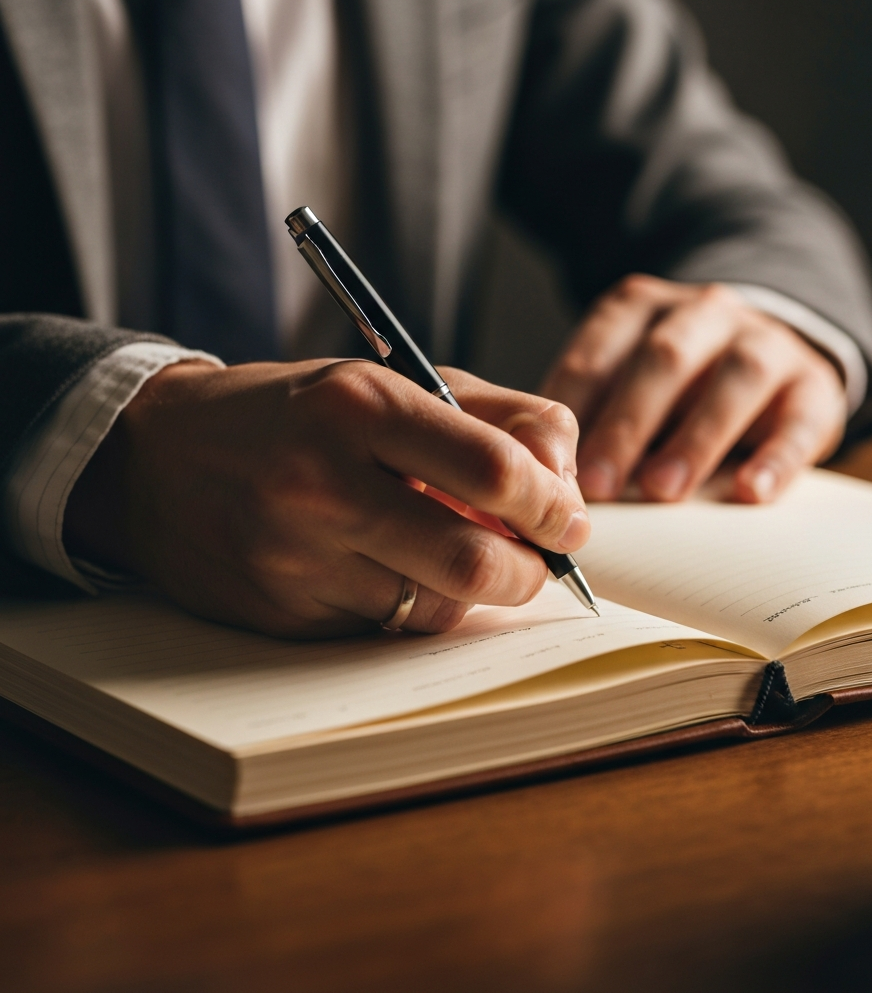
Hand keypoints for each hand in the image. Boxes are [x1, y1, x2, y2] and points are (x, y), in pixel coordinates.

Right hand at [64, 360, 587, 637]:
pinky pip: (385, 630)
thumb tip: (567, 485)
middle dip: (528, 572)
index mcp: (360, 406)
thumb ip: (499, 418)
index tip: (568, 518)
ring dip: (467, 591)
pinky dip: (410, 607)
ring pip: (434, 608)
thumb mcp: (397, 382)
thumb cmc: (298, 415)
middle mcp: (322, 483)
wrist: (160, 457)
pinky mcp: (280, 614)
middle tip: (536, 560)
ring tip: (448, 552)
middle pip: (473, 561)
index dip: (551, 505)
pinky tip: (388, 571)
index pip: (491, 468)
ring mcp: (295, 557)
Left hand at [542, 276, 846, 502]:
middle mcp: (705, 314)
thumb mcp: (628, 384)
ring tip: (663, 489)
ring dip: (696, 436)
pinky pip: (800, 419)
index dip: (574, 407)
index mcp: (644, 310)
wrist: (771, 359)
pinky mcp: (814, 386)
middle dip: (626, 423)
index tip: (552, 463)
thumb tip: (546, 481)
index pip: (600, 350)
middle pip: (664, 359)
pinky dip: (776, 459)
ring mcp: (766, 343)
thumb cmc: (677, 388)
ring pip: (737, 377)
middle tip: (598, 485)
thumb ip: (593, 417)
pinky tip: (750, 493)